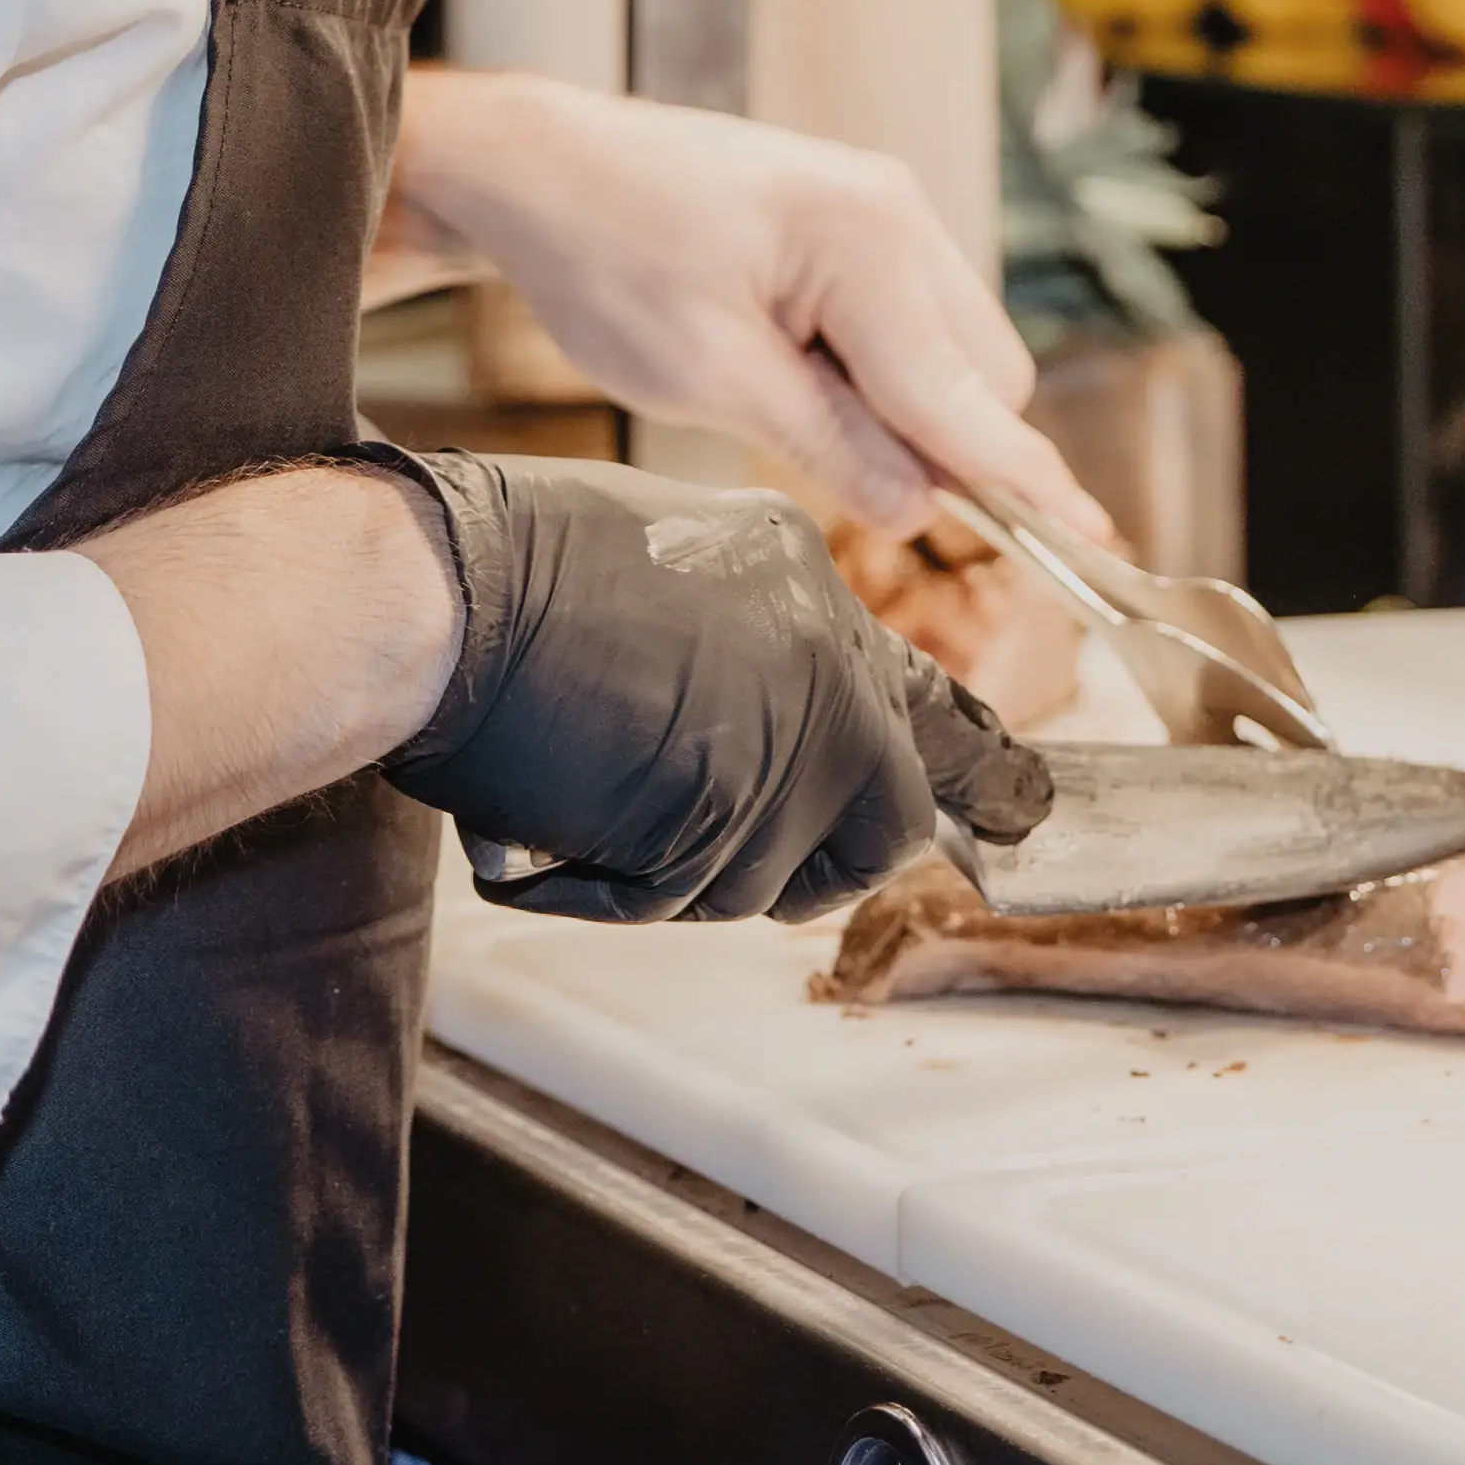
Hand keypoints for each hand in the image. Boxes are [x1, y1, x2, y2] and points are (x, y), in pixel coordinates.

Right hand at [384, 454, 1048, 924]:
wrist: (446, 594)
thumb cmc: (505, 567)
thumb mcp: (666, 566)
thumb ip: (745, 646)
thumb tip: (760, 725)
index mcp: (807, 581)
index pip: (923, 700)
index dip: (970, 770)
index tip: (1018, 810)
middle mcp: (828, 660)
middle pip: (883, 818)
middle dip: (818, 861)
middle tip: (715, 842)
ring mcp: (792, 743)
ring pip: (765, 878)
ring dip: (675, 867)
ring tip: (584, 785)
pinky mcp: (731, 819)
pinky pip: (674, 898)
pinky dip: (606, 885)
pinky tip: (555, 815)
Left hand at [392, 68, 1107, 540]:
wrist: (541, 167)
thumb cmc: (607, 258)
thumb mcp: (710, 377)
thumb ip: (829, 445)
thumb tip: (919, 511)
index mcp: (870, 243)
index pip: (968, 399)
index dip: (1026, 485)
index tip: (1094, 546)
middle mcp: (899, 214)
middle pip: (983, 377)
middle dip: (939, 444)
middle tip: (826, 464)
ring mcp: (882, 208)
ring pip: (952, 351)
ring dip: (900, 405)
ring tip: (773, 392)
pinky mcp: (856, 218)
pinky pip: (909, 319)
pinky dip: (874, 367)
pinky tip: (784, 361)